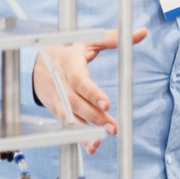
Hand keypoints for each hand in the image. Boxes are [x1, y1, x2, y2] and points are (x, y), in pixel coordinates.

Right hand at [32, 27, 147, 155]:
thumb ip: (115, 39)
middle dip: (94, 118)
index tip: (106, 104)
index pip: (80, 81)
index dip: (92, 93)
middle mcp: (61, 83)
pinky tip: (91, 146)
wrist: (37, 59)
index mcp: (70, 64)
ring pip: (71, 118)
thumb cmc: (69, 49)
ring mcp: (56, 99)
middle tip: (113, 128)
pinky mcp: (55, 110)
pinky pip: (67, 125)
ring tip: (101, 142)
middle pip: (77, 104)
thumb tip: (142, 32)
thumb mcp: (89, 40)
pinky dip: (78, 137)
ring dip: (86, 132)